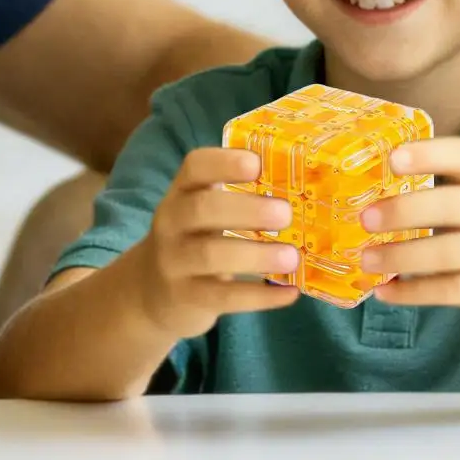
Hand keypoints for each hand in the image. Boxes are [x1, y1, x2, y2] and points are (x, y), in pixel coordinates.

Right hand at [128, 148, 299, 341]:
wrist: (152, 292)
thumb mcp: (202, 213)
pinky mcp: (186, 297)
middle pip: (201, 209)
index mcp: (181, 192)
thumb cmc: (194, 240)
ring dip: (255, 256)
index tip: (257, 165)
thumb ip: (237, 198)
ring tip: (292, 257)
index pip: (194, 166)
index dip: (225, 162)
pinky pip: (223, 297)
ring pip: (210, 255)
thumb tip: (307, 189)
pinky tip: (290, 293)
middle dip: (246, 210)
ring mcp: (174, 262)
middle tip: (285, 214)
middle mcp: (171, 222)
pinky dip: (259, 296)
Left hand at [360, 139, 459, 329]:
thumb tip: (365, 192)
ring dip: (402, 257)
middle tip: (366, 219)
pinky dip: (414, 293)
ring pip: (450, 254)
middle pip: (453, 206)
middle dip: (406, 211)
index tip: (393, 159)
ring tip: (367, 260)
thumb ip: (441, 191)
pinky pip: (452, 291)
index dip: (429, 154)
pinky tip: (385, 292)